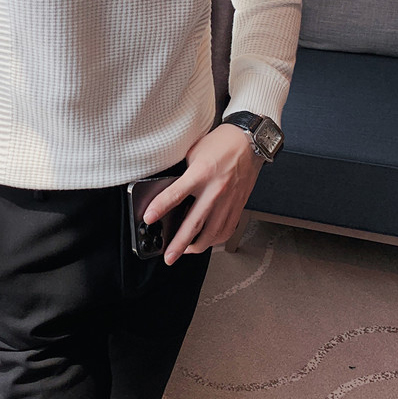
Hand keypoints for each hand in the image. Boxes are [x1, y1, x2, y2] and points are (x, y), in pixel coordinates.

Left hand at [143, 123, 263, 264]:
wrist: (249, 142)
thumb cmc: (221, 144)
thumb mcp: (194, 152)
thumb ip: (183, 172)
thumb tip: (168, 188)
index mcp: (202, 173)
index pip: (176, 194)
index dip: (160, 207)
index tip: (148, 218)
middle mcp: (216, 190)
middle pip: (194, 223)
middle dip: (179, 243)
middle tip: (168, 256)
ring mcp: (228, 200)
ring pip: (212, 233)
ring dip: (196, 246)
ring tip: (184, 251)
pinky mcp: (238, 206)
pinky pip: (226, 230)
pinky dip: (215, 240)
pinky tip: (206, 242)